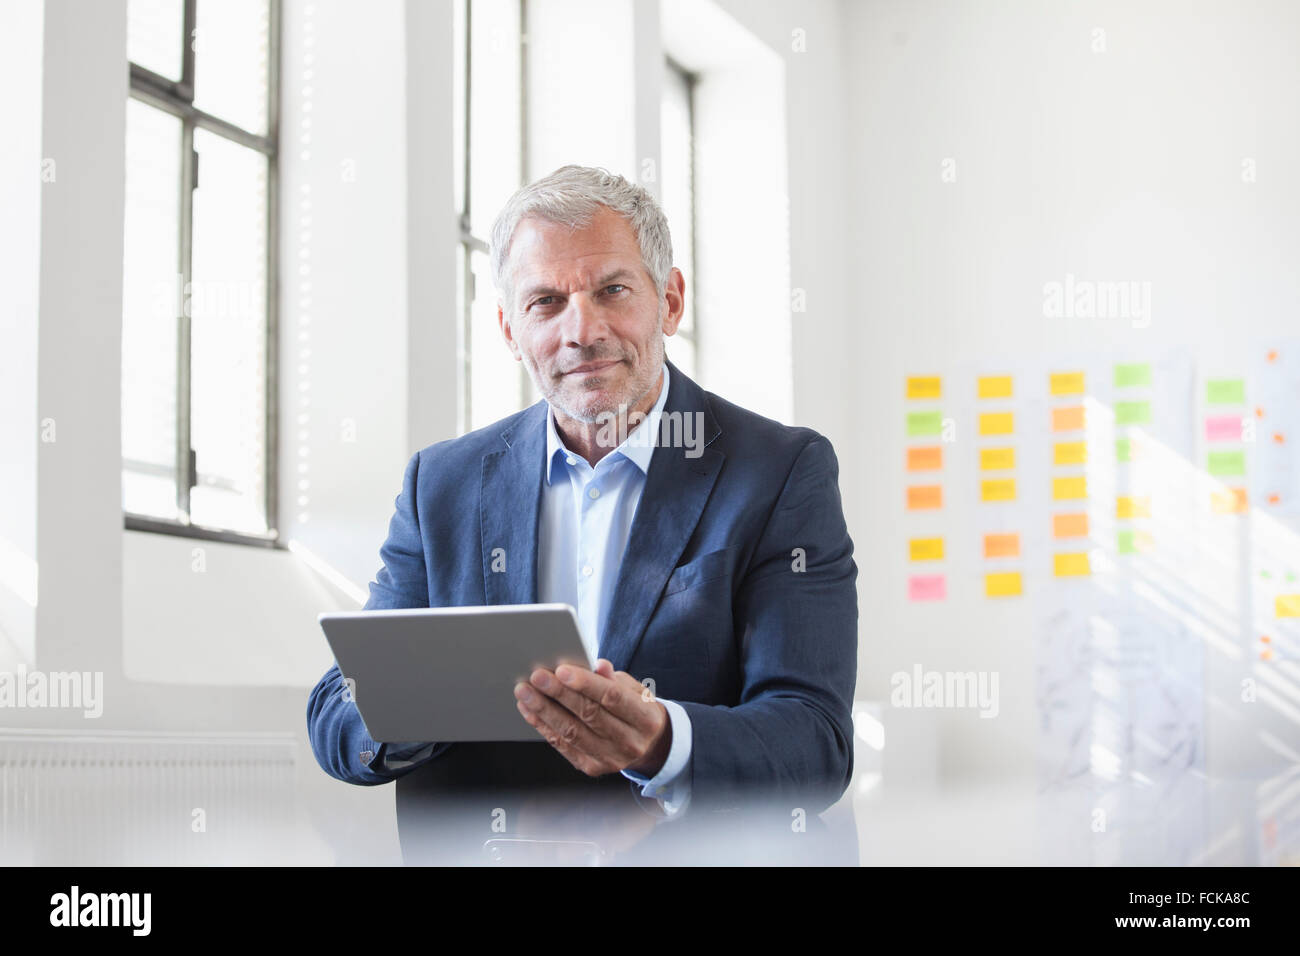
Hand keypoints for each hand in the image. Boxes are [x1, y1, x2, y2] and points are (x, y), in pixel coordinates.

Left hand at [514, 659, 670, 777]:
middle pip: (589, 715)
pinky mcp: (592, 768)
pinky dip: (543, 726)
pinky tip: (529, 710)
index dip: (586, 683)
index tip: (561, 669)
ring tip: (525, 692)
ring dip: (544, 710)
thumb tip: (597, 665)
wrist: (650, 746)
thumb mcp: (635, 690)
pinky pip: (563, 746)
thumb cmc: (636, 709)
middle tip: (536, 677)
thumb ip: (614, 679)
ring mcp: (610, 759)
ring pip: (571, 732)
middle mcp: (630, 743)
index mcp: (645, 718)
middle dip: (559, 694)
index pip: (612, 698)